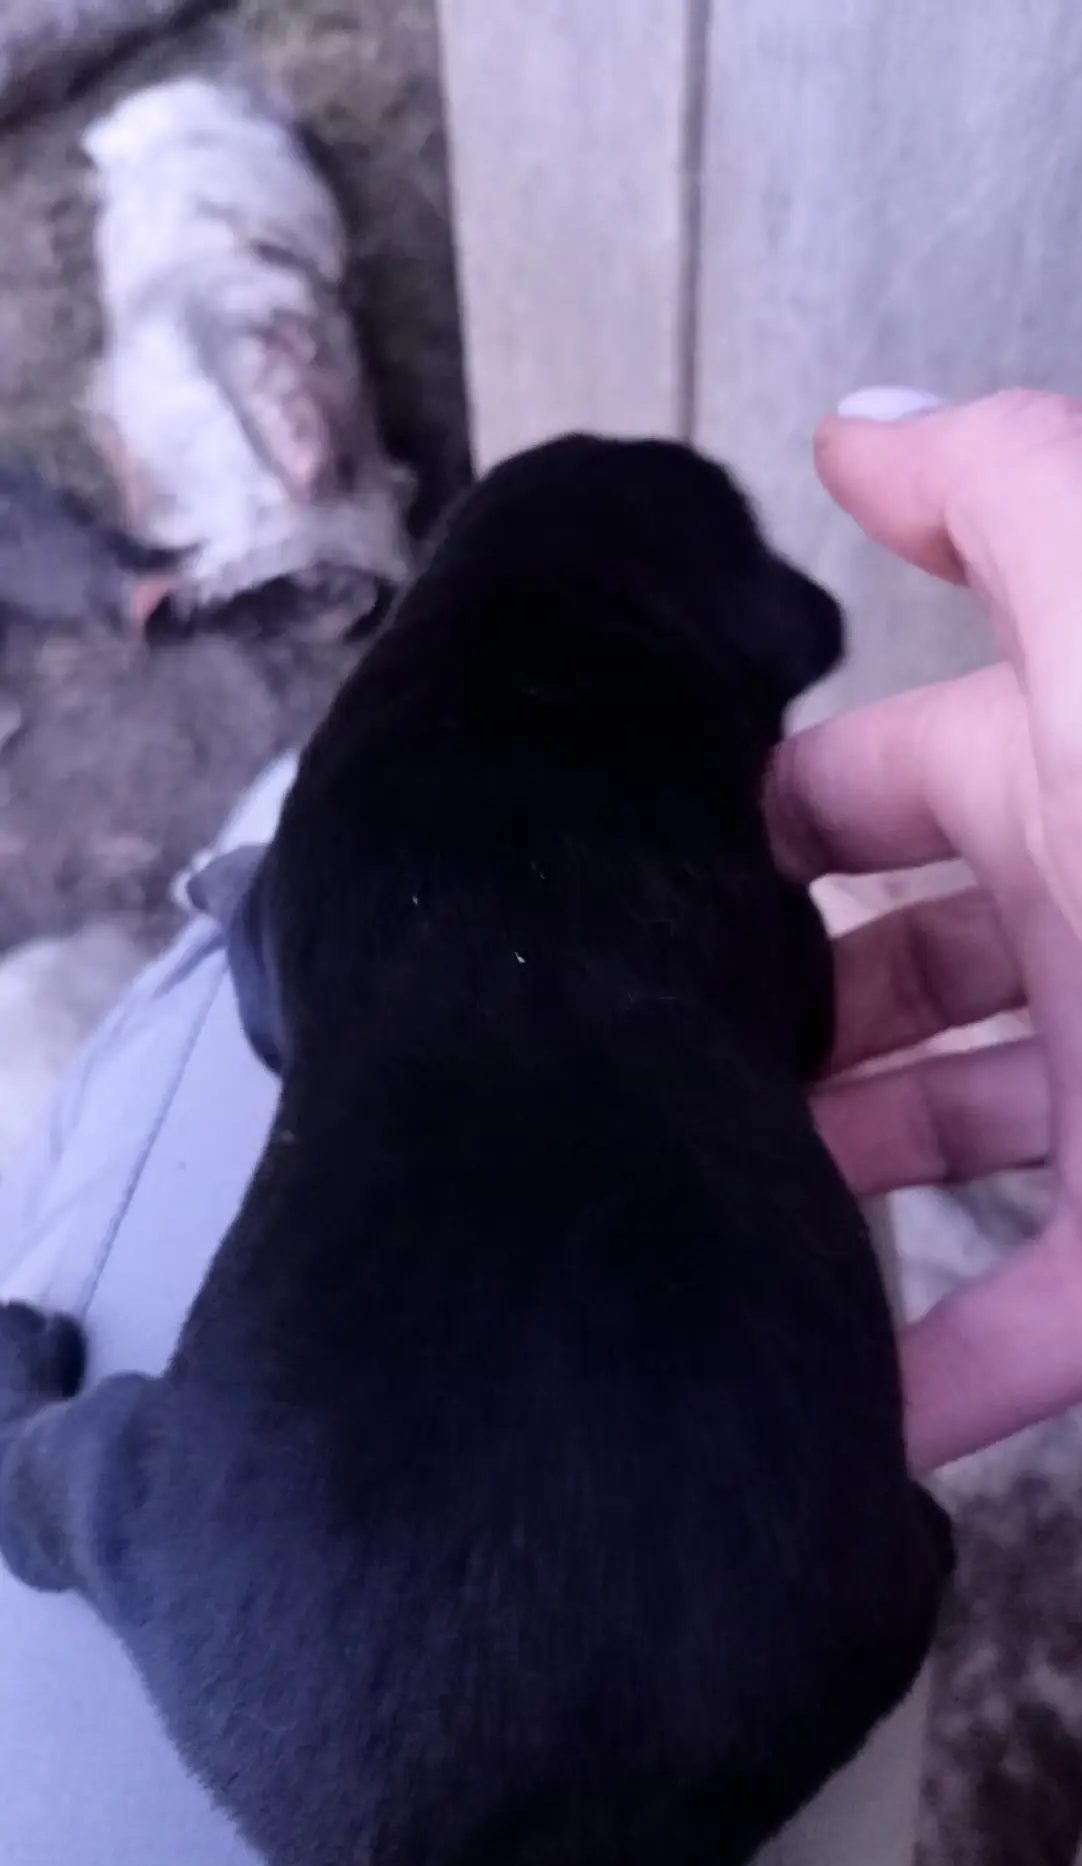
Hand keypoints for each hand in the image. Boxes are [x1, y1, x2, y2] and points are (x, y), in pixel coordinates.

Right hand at [765, 390, 1081, 1472]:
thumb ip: (1003, 501)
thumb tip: (856, 426)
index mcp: (1062, 779)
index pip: (864, 785)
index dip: (754, 823)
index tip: (644, 878)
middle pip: (887, 968)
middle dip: (779, 1008)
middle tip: (657, 1057)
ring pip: (939, 1136)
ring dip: (832, 1177)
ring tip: (717, 1215)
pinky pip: (1022, 1321)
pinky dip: (934, 1366)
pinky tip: (850, 1406)